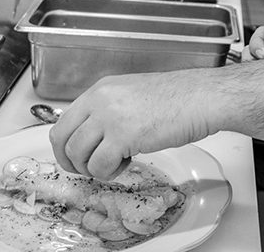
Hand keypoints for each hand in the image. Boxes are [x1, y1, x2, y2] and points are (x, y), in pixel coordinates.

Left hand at [48, 70, 213, 179]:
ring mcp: (109, 117)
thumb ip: (110, 110)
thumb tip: (96, 135)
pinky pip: (99, 166)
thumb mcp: (134, 94)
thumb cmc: (180, 97)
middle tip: (88, 169)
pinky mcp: (123, 136)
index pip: (64, 121)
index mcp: (102, 89)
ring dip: (93, 168)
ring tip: (116, 164)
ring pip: (77, 155)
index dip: (66, 146)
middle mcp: (100, 100)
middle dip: (71, 162)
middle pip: (62, 139)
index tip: (76, 157)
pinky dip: (110, 173)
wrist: (201, 98)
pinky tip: (128, 163)